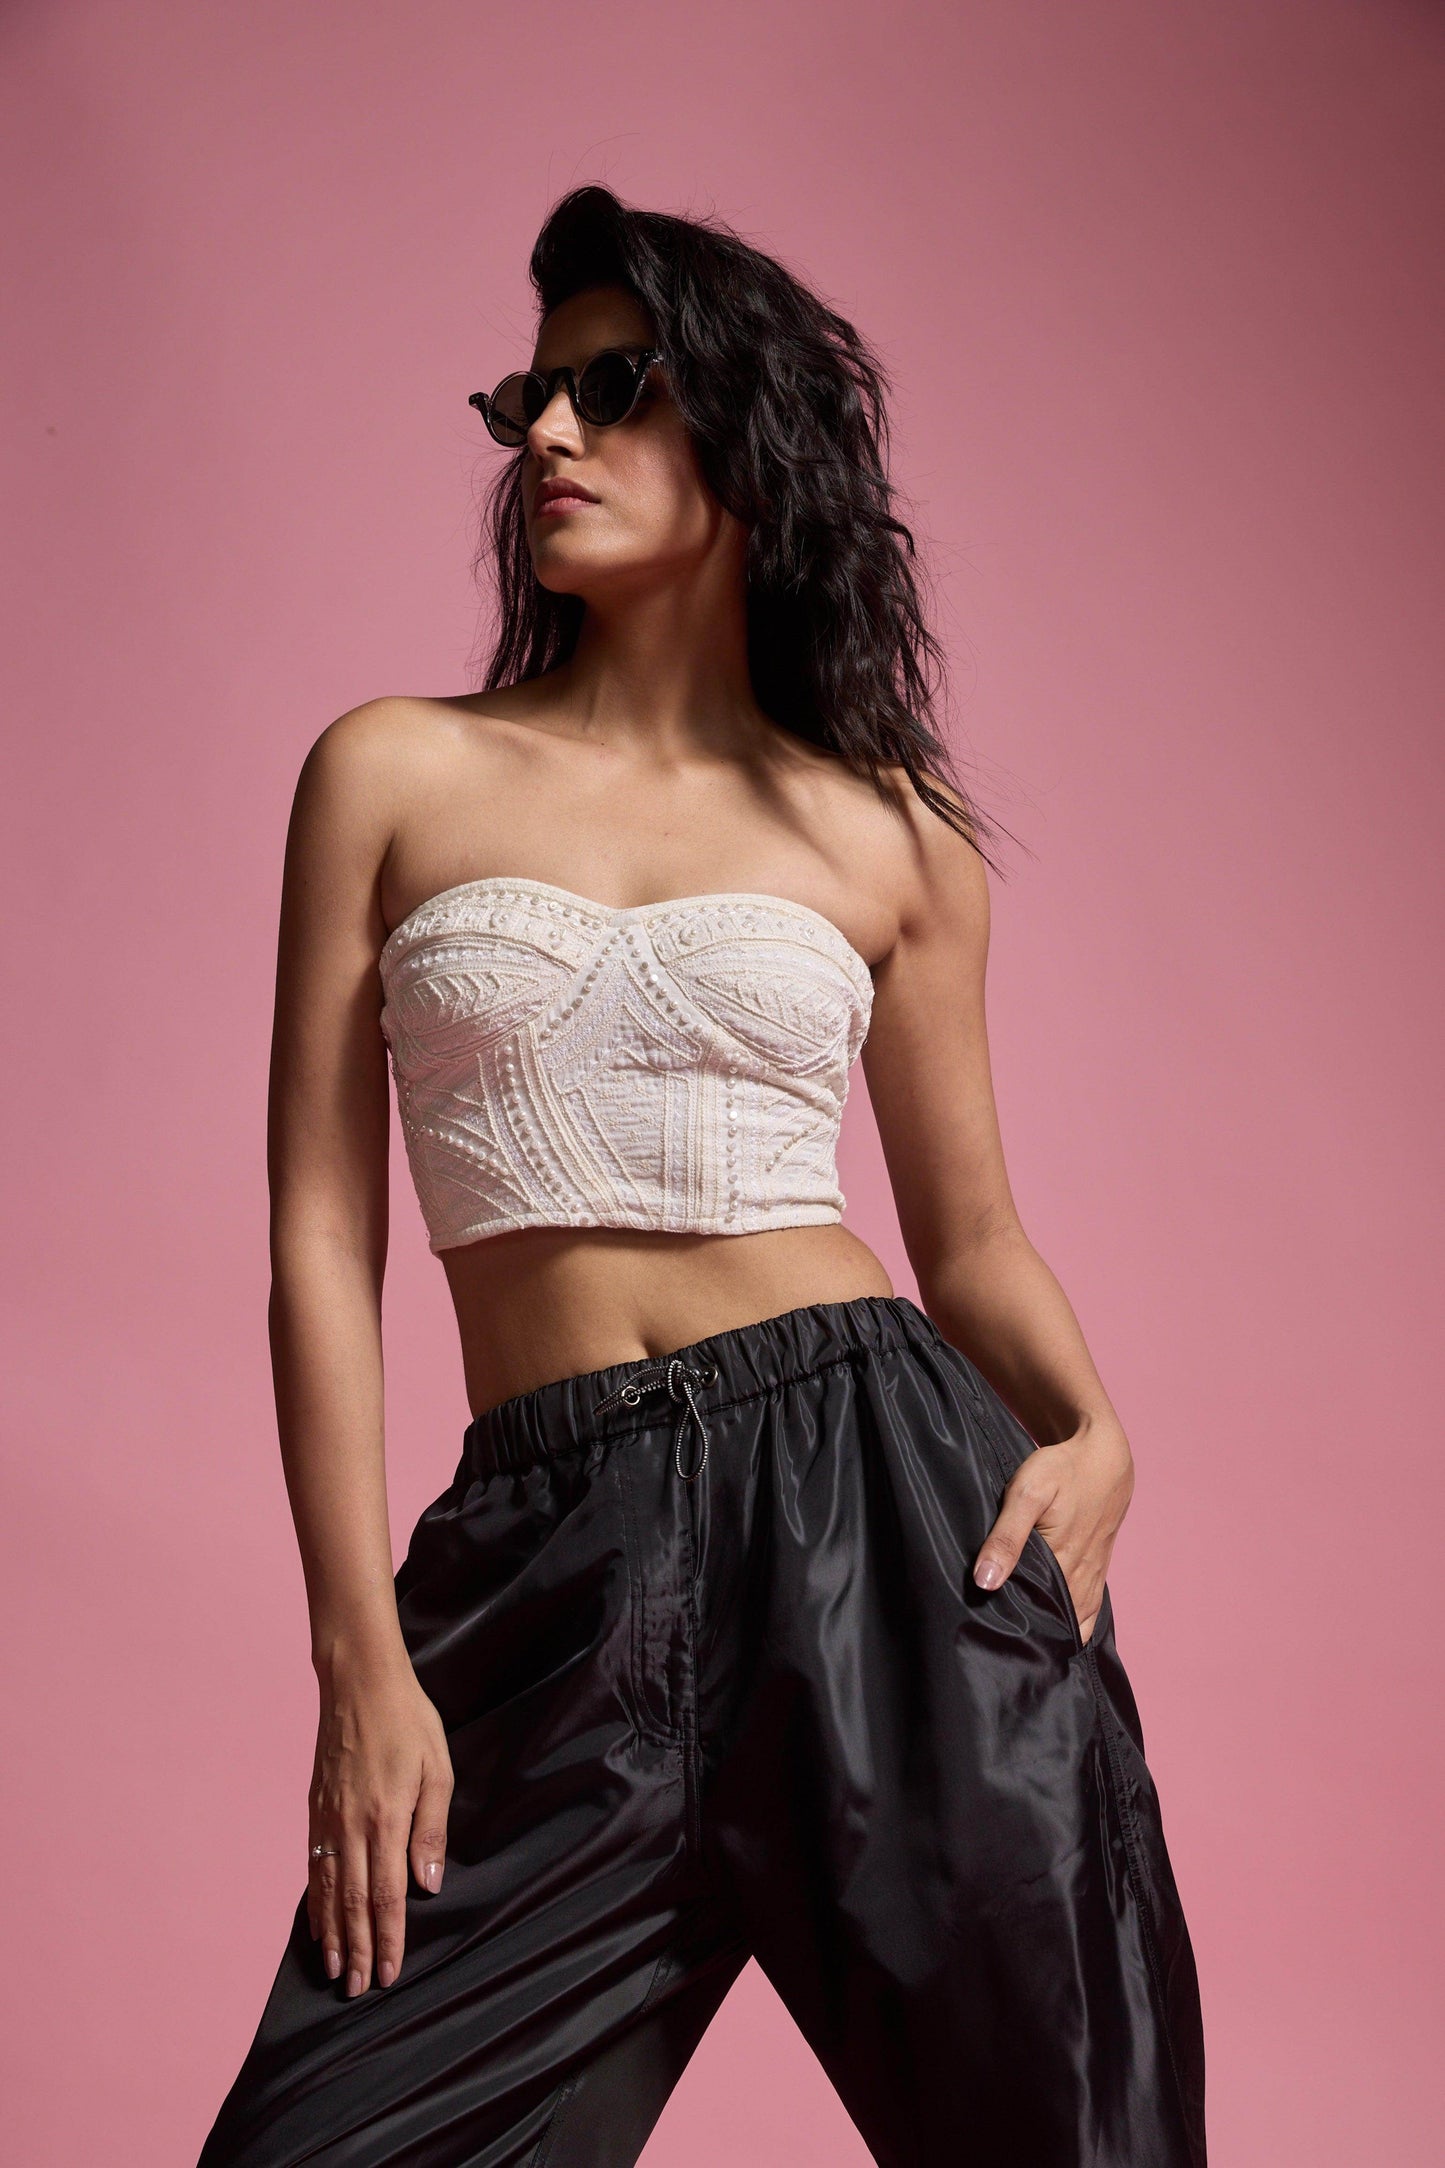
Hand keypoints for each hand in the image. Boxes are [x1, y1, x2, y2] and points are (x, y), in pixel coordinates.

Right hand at [306, 1651, 453, 1995]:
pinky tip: (317, 1924)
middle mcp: (352, 1826)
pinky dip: (315, 1902)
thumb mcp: (437, 1769)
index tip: (387, 1974)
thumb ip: (432, 1830)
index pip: (387, 1895)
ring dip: (333, 1935)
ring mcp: (328, 1820)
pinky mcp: (315, 1810)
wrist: (359, 1682)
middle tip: (357, 1990)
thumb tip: (428, 1886)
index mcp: (387, 1819)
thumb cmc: (408, 1721)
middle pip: (355, 1903)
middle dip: (357, 1950)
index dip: (387, 1939)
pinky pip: (314, 1867)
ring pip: (329, 1891)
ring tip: (335, 1970)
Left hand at [973, 1415, 1134, 1644]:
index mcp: (1065, 1563)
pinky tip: (1055, 1632)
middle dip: (1035, 1638)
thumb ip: (1007, 1538)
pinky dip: (1074, 1623)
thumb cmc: (1062, 1469)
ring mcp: (1093, 1574)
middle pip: (1057, 1622)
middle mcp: (1082, 1576)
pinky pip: (1089, 1608)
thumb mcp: (1028, 1494)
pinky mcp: (1097, 1567)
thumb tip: (985, 1583)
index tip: (996, 1648)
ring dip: (1054, 1632)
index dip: (1020, 1635)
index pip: (1041, 1616)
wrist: (1102, 1453)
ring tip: (1026, 1648)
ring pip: (1074, 1618)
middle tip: (1004, 1652)